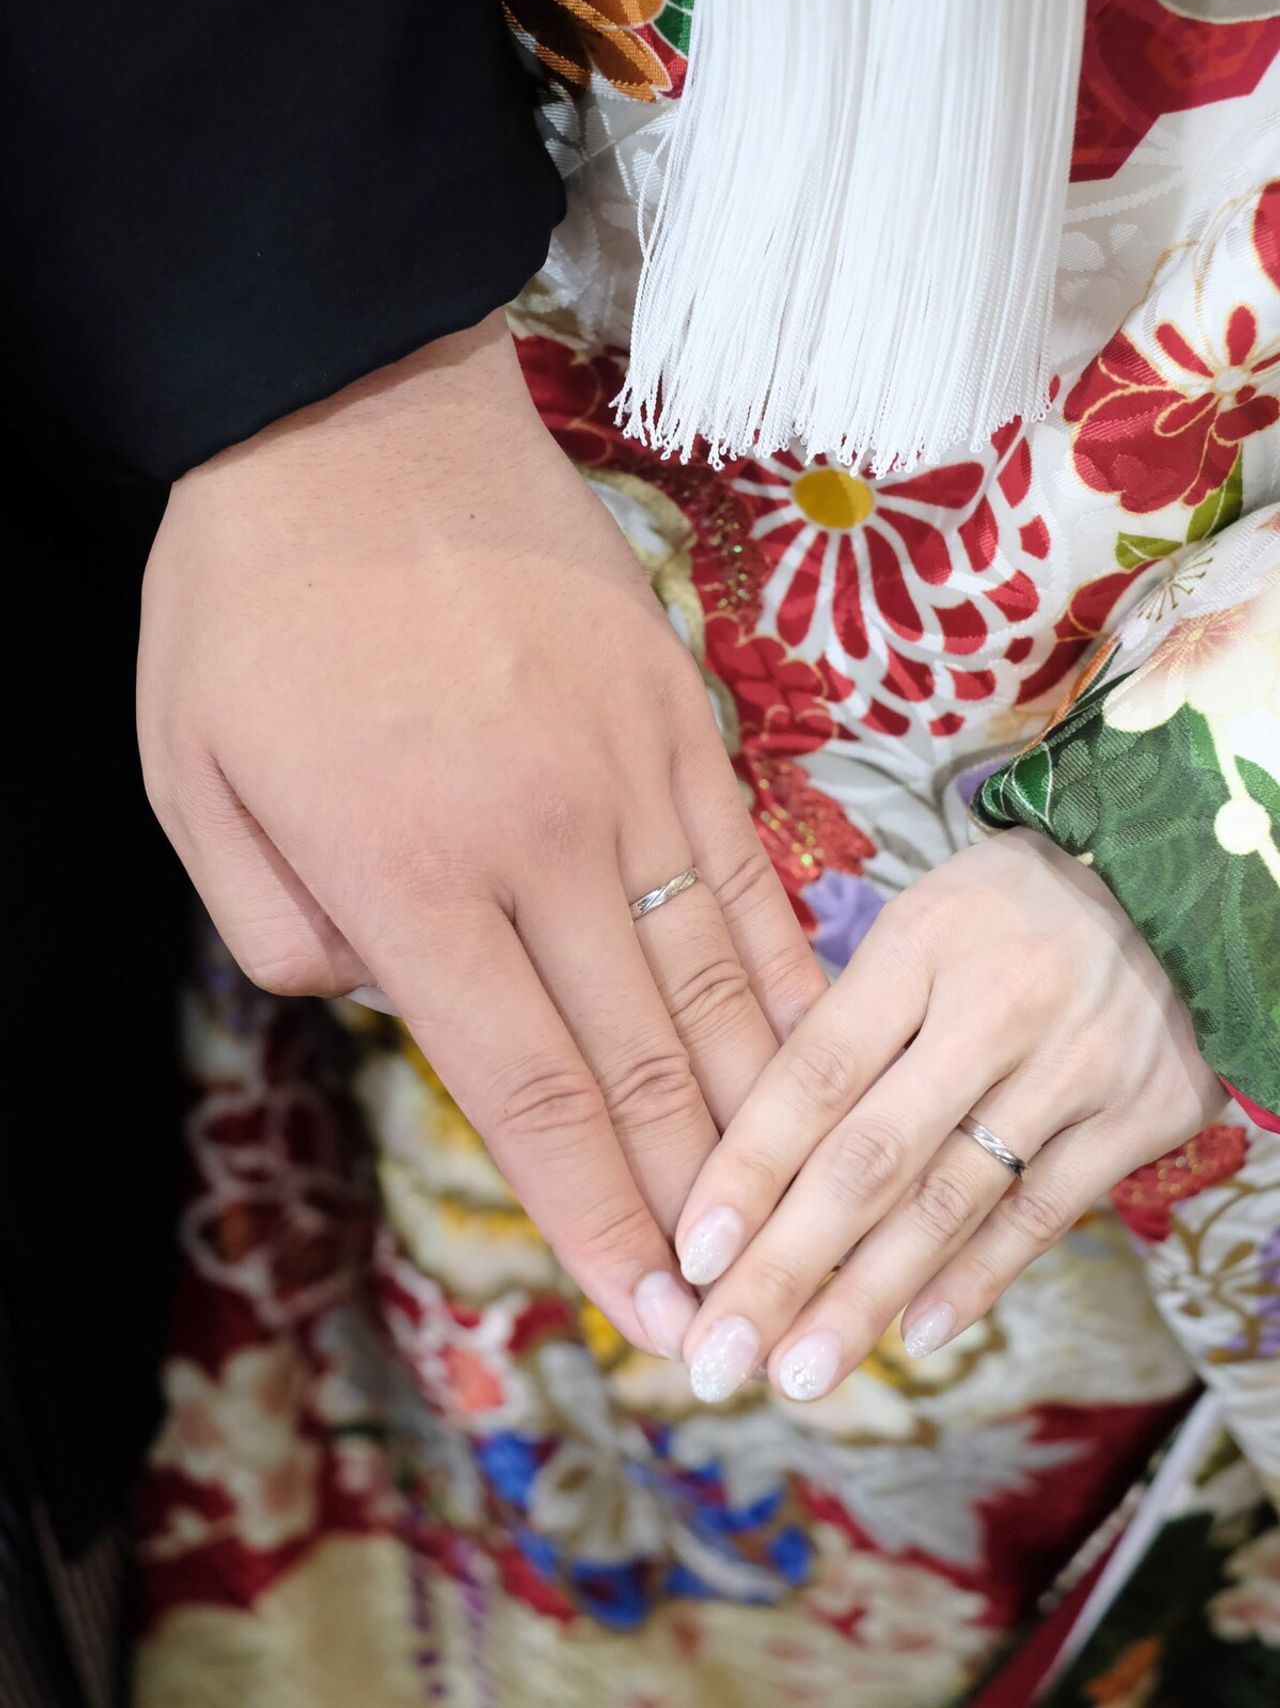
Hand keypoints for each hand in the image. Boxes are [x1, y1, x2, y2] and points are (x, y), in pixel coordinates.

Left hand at [138, 314, 823, 1355]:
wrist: (351, 410)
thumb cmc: (252, 602)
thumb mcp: (194, 784)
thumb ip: (284, 934)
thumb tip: (392, 1004)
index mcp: (413, 872)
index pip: (532, 1090)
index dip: (596, 1216)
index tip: (647, 1312)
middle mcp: (545, 839)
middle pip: (649, 1061)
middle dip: (698, 1206)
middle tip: (741, 1315)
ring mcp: (634, 770)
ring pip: (723, 979)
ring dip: (768, 1118)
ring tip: (805, 1218)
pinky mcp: (683, 711)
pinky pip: (750, 869)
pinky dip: (788, 973)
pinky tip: (819, 1046)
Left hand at [669, 830, 1224, 1402]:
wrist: (1177, 882)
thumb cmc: (1009, 913)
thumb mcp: (922, 924)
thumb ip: (848, 1022)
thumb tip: (747, 1149)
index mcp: (921, 943)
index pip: (816, 1072)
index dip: (748, 1170)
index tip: (690, 1255)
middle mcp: (996, 1005)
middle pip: (872, 1157)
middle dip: (786, 1268)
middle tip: (721, 1355)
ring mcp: (1078, 1064)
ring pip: (951, 1203)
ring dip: (867, 1300)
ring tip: (799, 1372)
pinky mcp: (1146, 1111)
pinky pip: (1042, 1213)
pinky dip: (975, 1279)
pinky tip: (913, 1336)